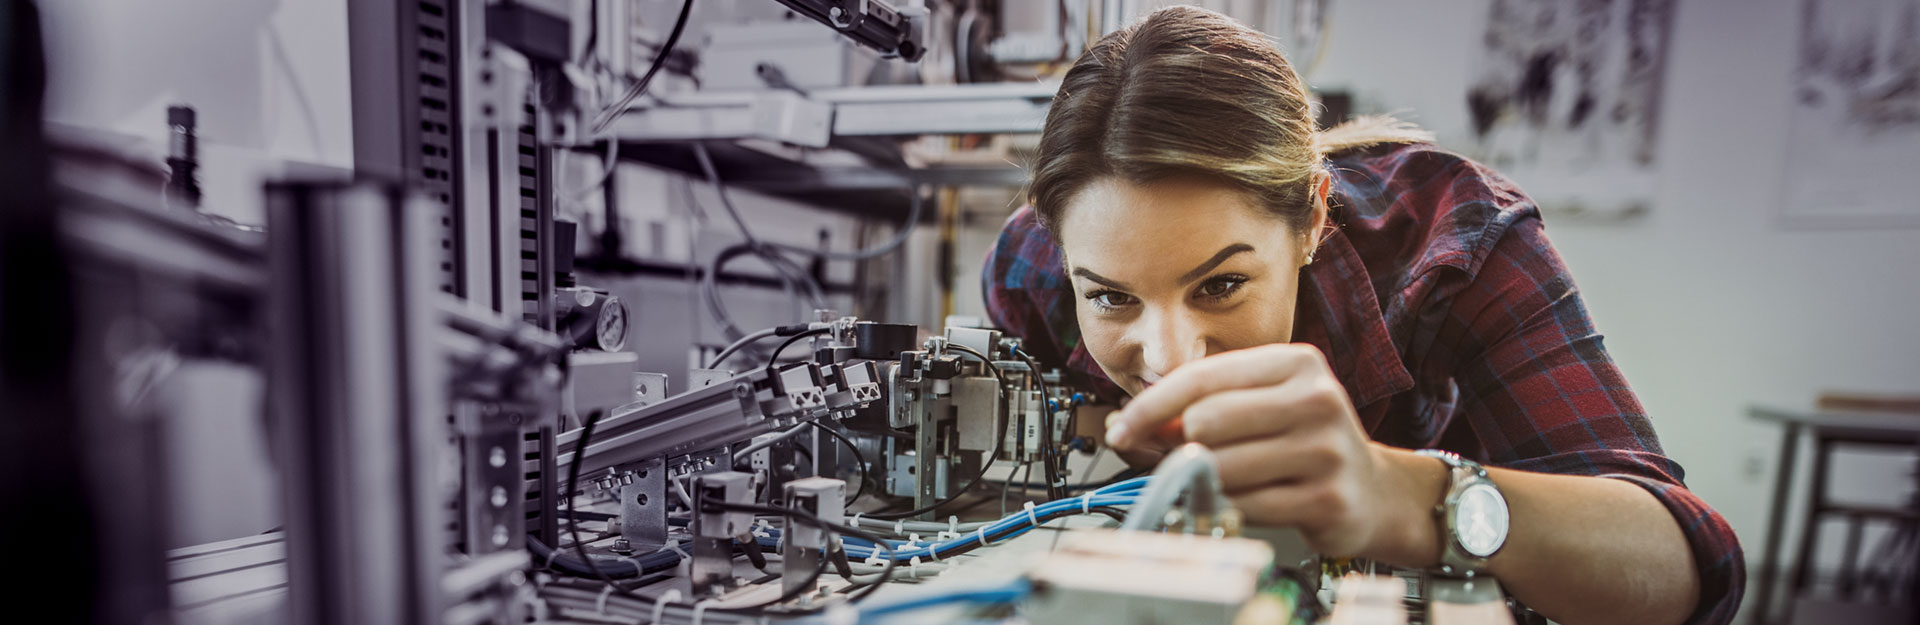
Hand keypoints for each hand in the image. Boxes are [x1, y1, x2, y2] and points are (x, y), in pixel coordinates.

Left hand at [1105, 343, 1404, 556]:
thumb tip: (1132, 424)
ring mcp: (1326, 450)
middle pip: (1206, 421)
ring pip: (1221, 467)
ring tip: (1230, 480)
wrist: (1372, 491)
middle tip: (1187, 457)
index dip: (1150, 405)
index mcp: (1295, 363)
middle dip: (1183, 445)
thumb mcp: (1261, 405)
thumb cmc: (1303, 442)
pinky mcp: (1327, 499)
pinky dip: (1233, 507)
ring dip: (1209, 480)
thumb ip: (1201, 406)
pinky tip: (1251, 501)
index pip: (1201, 377)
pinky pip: (1245, 506)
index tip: (1122, 428)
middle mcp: (1316, 399)